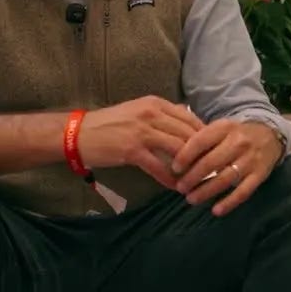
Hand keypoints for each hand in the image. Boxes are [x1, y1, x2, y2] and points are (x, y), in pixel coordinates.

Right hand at [78, 96, 203, 187]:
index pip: (190, 118)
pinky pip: (158, 167)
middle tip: (211, 169)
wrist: (78, 133)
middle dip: (202, 153)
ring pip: (178, 149)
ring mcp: (142, 131)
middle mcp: (152, 114)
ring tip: (197, 180)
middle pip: (189, 134)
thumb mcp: (138, 110)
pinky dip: (169, 179)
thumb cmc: (109, 124)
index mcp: (156, 103)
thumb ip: (162, 114)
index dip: (205, 136)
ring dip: (189, 167)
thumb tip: (188, 118)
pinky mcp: (132, 150)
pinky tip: (175, 188)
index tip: (212, 151)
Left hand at [171, 120, 282, 214]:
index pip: (201, 141)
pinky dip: (229, 202)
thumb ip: (201, 139)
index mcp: (225, 128)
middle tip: (180, 188)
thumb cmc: (236, 134)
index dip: (185, 155)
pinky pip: (244, 191)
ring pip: (225, 179)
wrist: (270, 134)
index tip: (174, 168)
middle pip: (211, 162)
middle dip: (192, 177)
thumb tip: (174, 157)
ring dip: (206, 191)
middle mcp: (239, 142)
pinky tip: (216, 211)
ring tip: (191, 199)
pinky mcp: (260, 174)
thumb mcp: (220, 128)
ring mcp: (250, 159)